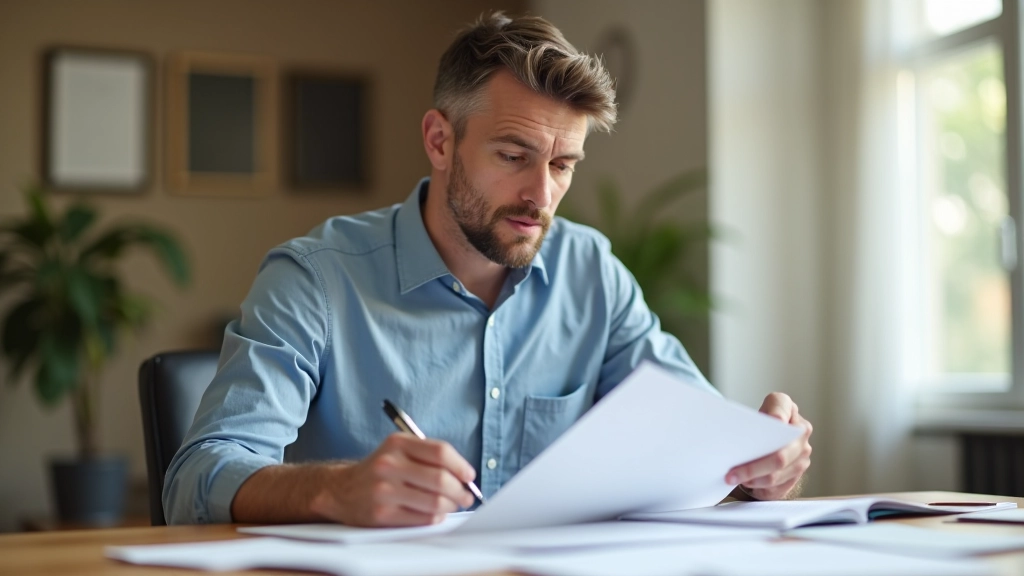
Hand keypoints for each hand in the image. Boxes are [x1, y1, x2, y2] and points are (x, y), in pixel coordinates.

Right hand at [310, 433, 476, 526]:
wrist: (342, 489)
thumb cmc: (380, 469)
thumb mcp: (399, 449)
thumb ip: (429, 455)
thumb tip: (465, 474)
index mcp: (397, 444)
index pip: (440, 452)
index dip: (461, 466)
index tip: (469, 476)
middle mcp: (389, 464)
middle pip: (440, 479)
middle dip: (460, 490)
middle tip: (465, 496)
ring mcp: (384, 490)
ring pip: (434, 502)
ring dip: (450, 506)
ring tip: (451, 505)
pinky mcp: (382, 514)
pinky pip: (422, 519)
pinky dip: (435, 518)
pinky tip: (434, 514)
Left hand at [726, 392, 811, 499]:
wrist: (766, 438)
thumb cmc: (755, 426)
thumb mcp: (750, 415)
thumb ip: (747, 421)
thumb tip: (734, 438)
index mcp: (787, 408)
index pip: (782, 409)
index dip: (776, 416)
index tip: (769, 423)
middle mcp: (801, 431)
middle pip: (779, 456)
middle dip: (752, 468)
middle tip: (730, 474)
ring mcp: (802, 454)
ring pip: (777, 475)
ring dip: (753, 481)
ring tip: (735, 479)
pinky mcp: (798, 473)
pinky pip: (778, 488)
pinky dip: (760, 489)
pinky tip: (747, 485)